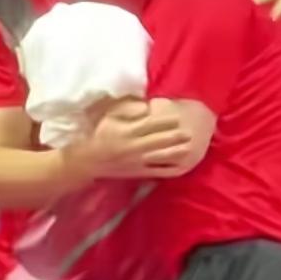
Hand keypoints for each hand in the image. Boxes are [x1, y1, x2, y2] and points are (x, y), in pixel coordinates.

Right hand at [68, 97, 192, 179]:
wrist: (90, 160)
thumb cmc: (100, 133)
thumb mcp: (109, 116)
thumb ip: (127, 109)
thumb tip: (145, 107)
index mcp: (127, 131)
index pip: (149, 125)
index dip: (164, 121)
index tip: (177, 116)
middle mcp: (134, 146)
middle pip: (158, 141)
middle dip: (174, 137)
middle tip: (190, 132)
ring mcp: (138, 161)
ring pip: (160, 157)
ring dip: (176, 152)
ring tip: (189, 147)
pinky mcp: (139, 172)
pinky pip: (157, 171)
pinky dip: (169, 169)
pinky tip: (181, 166)